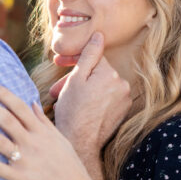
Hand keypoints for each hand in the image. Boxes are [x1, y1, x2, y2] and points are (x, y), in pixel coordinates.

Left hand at [0, 81, 99, 179]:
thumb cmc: (70, 168)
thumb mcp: (60, 140)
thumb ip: (44, 122)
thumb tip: (32, 104)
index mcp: (42, 132)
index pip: (19, 106)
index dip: (2, 93)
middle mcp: (33, 142)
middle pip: (5, 118)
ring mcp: (26, 160)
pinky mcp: (20, 179)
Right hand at [51, 33, 131, 156]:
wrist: (80, 144)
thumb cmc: (73, 112)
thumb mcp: (75, 80)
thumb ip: (88, 55)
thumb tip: (99, 35)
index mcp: (110, 74)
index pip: (92, 57)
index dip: (73, 60)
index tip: (58, 64)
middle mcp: (122, 85)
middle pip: (95, 73)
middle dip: (75, 79)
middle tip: (56, 90)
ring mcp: (124, 100)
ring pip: (98, 86)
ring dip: (82, 90)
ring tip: (64, 102)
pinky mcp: (122, 112)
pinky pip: (105, 99)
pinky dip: (92, 100)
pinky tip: (78, 108)